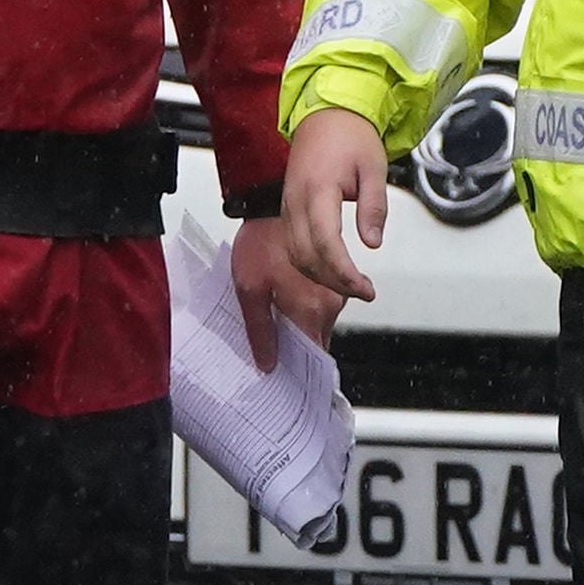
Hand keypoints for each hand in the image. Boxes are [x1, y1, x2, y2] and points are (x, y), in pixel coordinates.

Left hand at [231, 213, 342, 371]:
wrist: (273, 205)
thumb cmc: (262, 242)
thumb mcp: (249, 287)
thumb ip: (260, 329)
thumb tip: (268, 363)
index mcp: (312, 308)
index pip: (314, 355)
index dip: (302, 371)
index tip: (288, 379)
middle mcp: (331, 302)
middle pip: (319, 340)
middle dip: (300, 350)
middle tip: (276, 354)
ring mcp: (334, 289)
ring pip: (321, 322)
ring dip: (302, 327)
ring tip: (276, 325)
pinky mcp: (332, 278)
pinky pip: (321, 305)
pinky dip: (306, 309)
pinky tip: (284, 303)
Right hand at [279, 107, 385, 313]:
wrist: (326, 114)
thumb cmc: (350, 136)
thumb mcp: (374, 168)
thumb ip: (374, 207)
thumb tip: (372, 243)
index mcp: (318, 189)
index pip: (326, 243)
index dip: (344, 272)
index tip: (364, 287)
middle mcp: (296, 200)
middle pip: (306, 257)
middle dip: (335, 282)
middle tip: (364, 291)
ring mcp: (288, 205)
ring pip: (296, 256)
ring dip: (321, 277)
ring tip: (351, 284)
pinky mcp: (288, 208)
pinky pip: (292, 245)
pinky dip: (310, 265)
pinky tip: (331, 269)